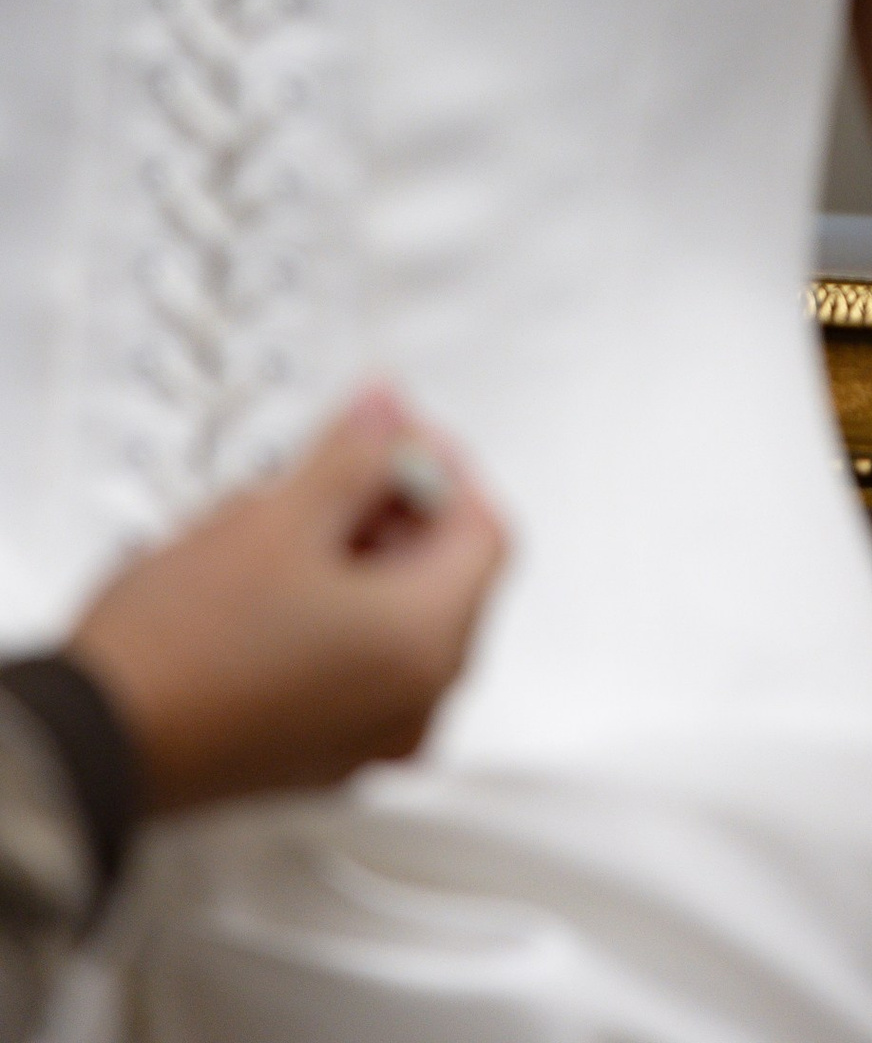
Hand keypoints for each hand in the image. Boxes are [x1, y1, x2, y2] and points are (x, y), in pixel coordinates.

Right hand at [68, 389, 507, 811]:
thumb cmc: (179, 650)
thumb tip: (388, 409)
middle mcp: (412, 705)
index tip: (392, 434)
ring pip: (403, 621)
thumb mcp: (280, 516)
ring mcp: (368, 739)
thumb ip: (354, 452)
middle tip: (344, 467)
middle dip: (402, 508)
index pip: (485, 530)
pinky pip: (362, 666)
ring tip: (295, 520)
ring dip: (366, 556)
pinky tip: (277, 581)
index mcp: (424, 646)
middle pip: (450, 577)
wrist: (93, 742)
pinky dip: (341, 613)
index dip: (441, 465)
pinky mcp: (319, 755)